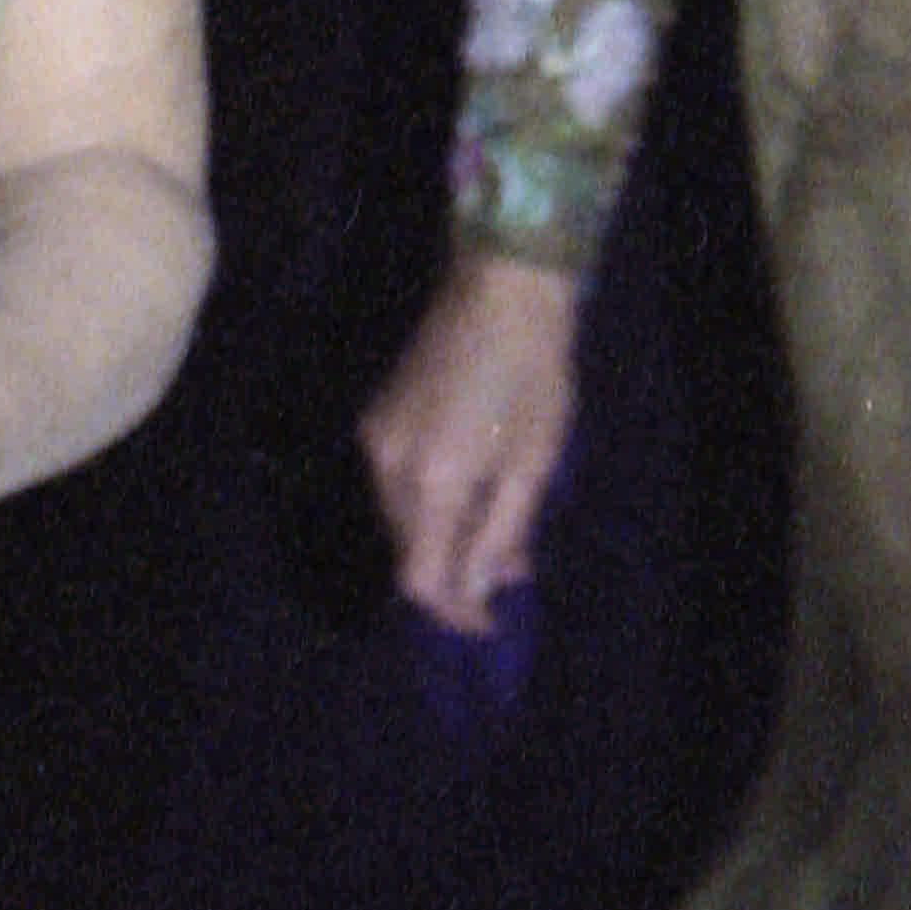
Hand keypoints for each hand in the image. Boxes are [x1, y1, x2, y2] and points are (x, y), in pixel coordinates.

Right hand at [364, 249, 580, 631]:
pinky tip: (472, 490)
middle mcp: (389, 468)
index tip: (489, 622)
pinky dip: (432, 503)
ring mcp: (376, 441)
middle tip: (510, 572)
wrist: (500, 287)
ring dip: (445, 537)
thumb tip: (477, 588)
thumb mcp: (534, 463)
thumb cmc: (534, 373)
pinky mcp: (377, 419)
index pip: (422, 577)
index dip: (453, 611)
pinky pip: (397, 484)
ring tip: (500, 529)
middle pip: (408, 551)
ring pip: (401, 520)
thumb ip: (501, 532)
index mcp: (433, 482)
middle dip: (455, 573)